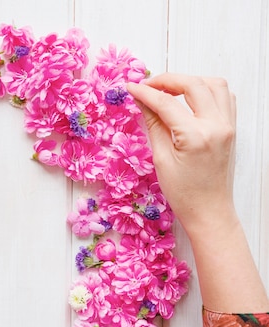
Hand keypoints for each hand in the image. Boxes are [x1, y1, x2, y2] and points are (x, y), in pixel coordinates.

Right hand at [126, 74, 235, 235]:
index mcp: (196, 136)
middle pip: (193, 85)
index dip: (145, 93)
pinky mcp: (231, 128)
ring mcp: (227, 125)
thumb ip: (153, 125)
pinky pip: (224, 96)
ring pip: (213, 84)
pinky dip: (206, 89)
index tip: (130, 87)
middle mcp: (216, 126)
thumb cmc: (183, 192)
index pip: (167, 103)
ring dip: (189, 81)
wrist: (208, 210)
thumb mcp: (161, 159)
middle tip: (147, 85)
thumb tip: (142, 102)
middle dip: (167, 80)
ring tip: (168, 89)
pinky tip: (189, 97)